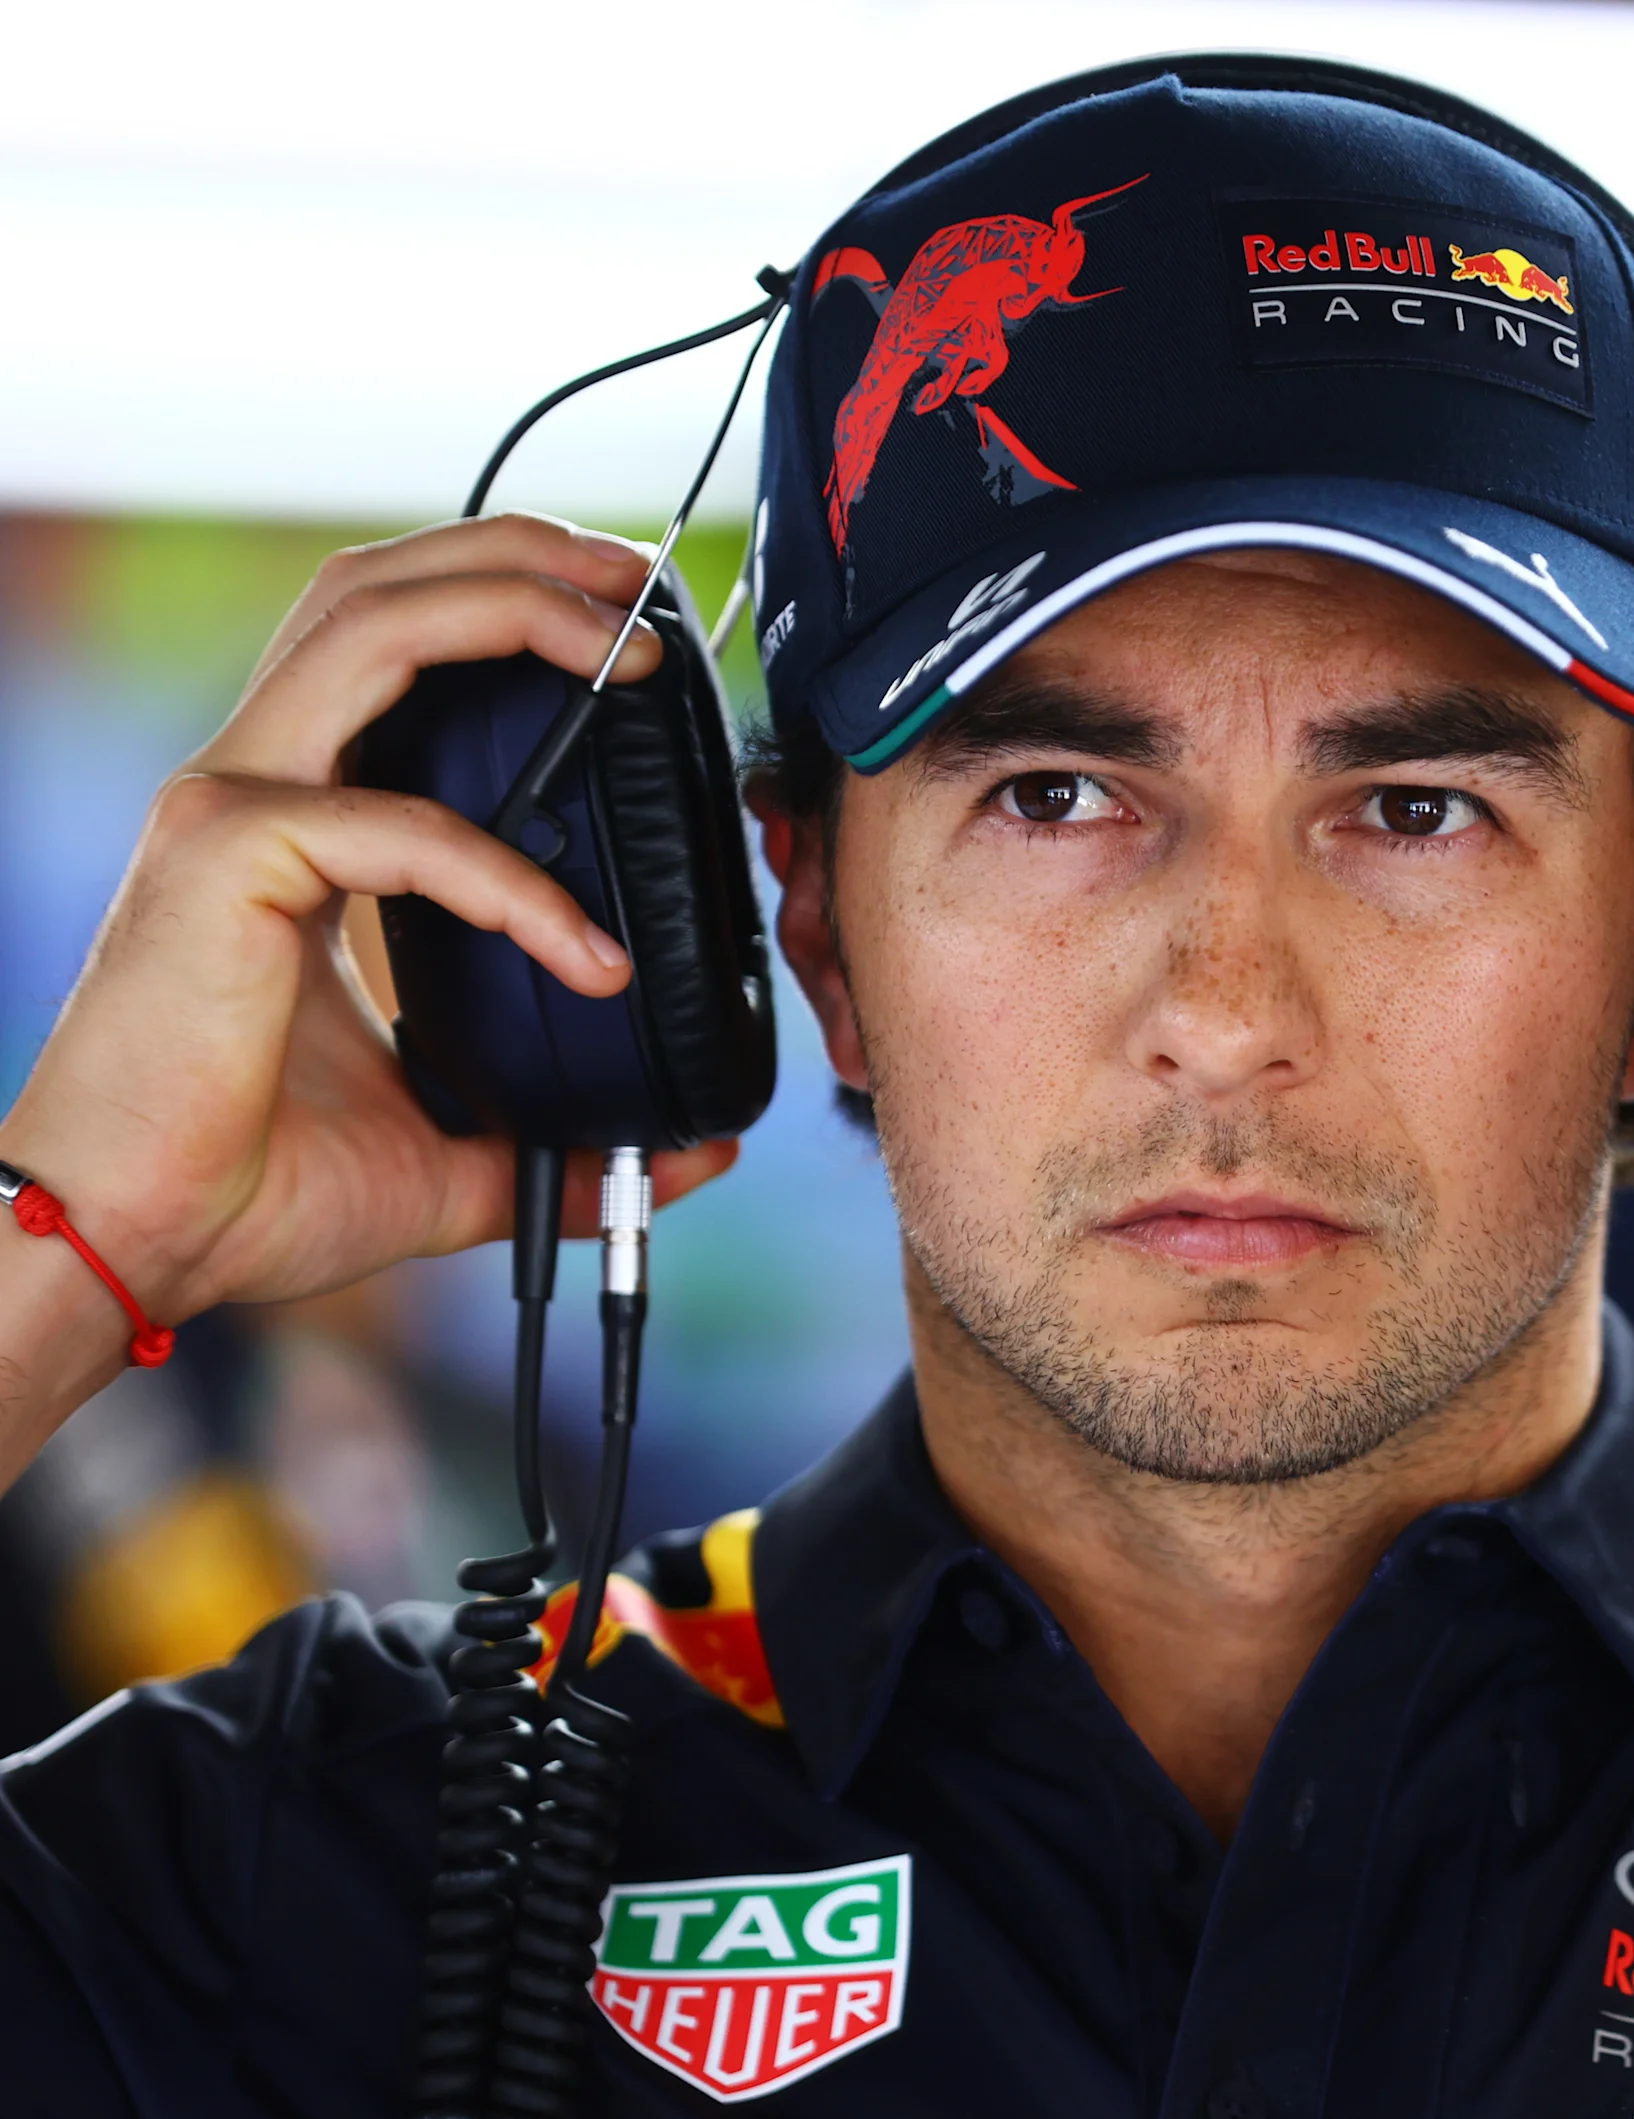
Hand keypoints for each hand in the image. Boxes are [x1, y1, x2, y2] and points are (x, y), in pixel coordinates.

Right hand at [0, 515, 739, 1341]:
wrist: (136, 1242)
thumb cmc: (254, 1186)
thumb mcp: (454, 1156)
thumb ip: (568, 1142)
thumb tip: (693, 1155)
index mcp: (297, 822)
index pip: (389, 650)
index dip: (499, 604)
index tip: (624, 628)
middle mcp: (255, 787)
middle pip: (376, 590)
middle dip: (517, 556)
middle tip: (643, 586)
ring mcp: (230, 807)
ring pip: (372, 633)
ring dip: (511, 610)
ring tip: (629, 647)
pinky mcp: (225, 860)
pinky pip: (405, 828)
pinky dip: (514, 880)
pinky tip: (592, 956)